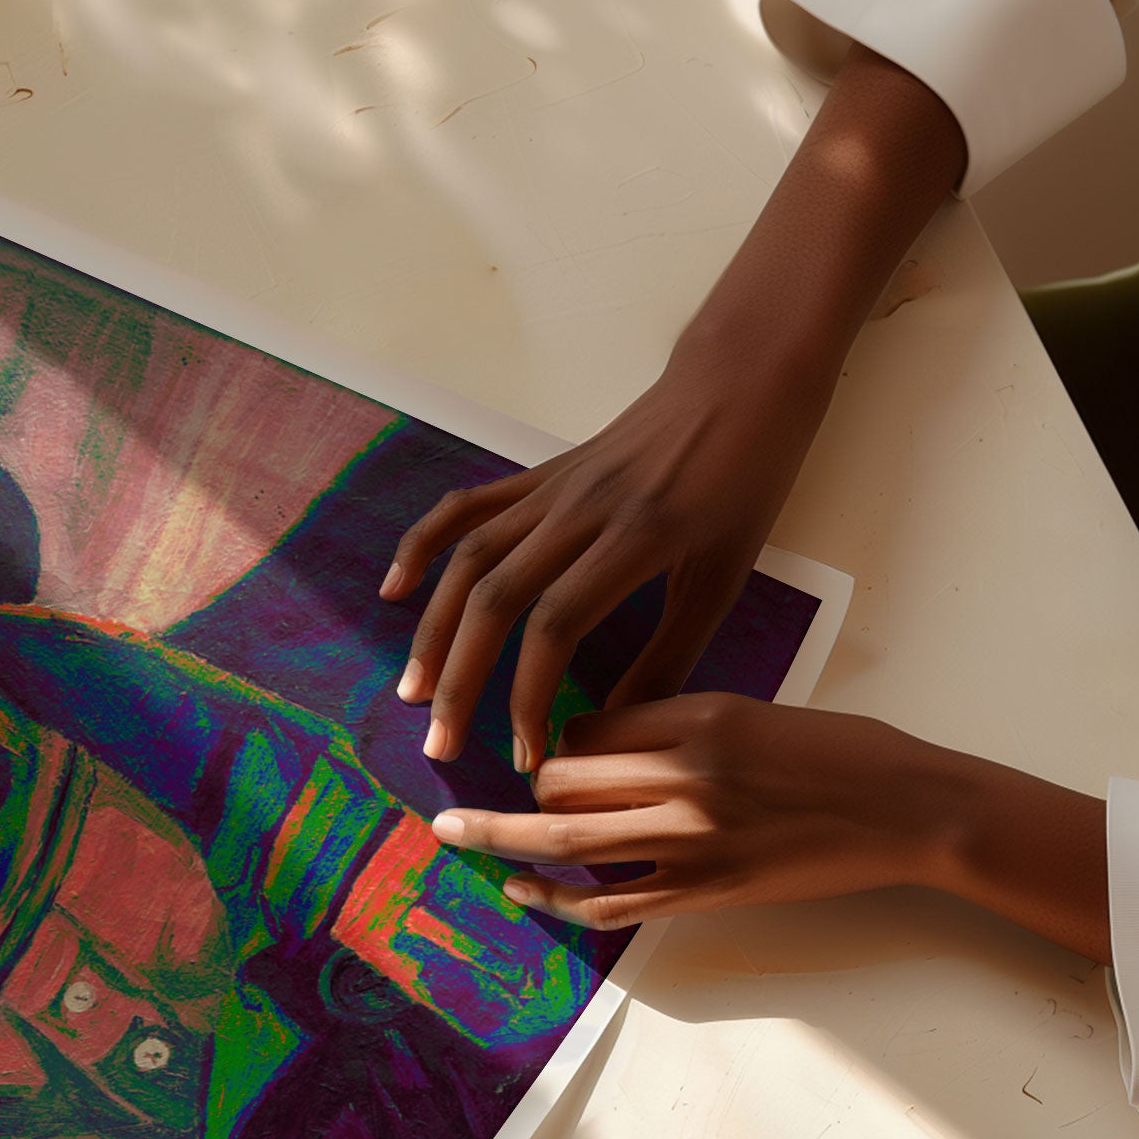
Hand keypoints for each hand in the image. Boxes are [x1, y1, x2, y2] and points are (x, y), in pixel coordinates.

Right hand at [382, 343, 827, 767]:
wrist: (737, 382)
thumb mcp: (725, 576)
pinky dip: (422, 546)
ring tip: (413, 690)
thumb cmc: (744, 481)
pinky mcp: (537, 474)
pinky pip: (466, 508)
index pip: (555, 626)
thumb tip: (616, 727)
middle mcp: (579, 510)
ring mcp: (550, 488)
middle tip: (441, 744)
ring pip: (469, 560)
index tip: (527, 756)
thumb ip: (670, 655)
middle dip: (461, 680)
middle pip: (495, 599)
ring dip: (433, 631)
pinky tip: (394, 590)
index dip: (529, 697)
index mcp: (635, 537)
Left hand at [432, 695, 1109, 962]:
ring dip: (500, 838)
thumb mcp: (747, 710)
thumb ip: (671, 723)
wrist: (909, 810)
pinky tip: (518, 889)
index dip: (559, 741)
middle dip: (525, 789)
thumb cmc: (839, 752)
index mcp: (695, 717)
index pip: (586, 725)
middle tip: (492, 795)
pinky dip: (553, 897)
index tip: (554, 751)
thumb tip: (591, 741)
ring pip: (567, 839)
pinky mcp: (705, 893)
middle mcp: (684, 777)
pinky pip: (607, 902)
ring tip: (450, 836)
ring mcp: (691, 841)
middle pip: (561, 778)